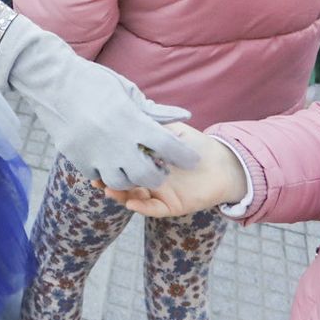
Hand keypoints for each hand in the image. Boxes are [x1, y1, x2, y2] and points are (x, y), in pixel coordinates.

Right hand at [0, 15, 199, 189]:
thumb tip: (184, 116)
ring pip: (122, 182)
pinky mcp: (78, 159)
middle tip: (161, 169)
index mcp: (132, 120)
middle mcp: (116, 142)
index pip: (168, 145)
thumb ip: (155, 110)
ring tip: (134, 167)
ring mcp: (95, 154)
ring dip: (132, 178)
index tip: (193, 159)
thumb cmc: (93, 81)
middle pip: (147, 174)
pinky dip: (106, 172)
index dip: (184, 155)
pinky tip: (109, 160)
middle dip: (158, 175)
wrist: (51, 81)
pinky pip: (98, 176)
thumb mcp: (127, 90)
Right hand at [102, 124, 249, 217]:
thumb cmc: (195, 142)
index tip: (96, 153)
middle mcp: (148, 175)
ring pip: (133, 195)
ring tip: (109, 188)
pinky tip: (130, 201)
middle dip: (108, 179)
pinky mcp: (171, 205)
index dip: (109, 159)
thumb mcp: (170, 128)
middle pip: (123, 179)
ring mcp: (158, 191)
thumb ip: (155, 122)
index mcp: (144, 158)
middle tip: (96, 177)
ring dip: (120, 194)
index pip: (122, 159)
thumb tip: (136, 111)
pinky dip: (141, 206)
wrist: (223, 161)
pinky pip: (153, 207)